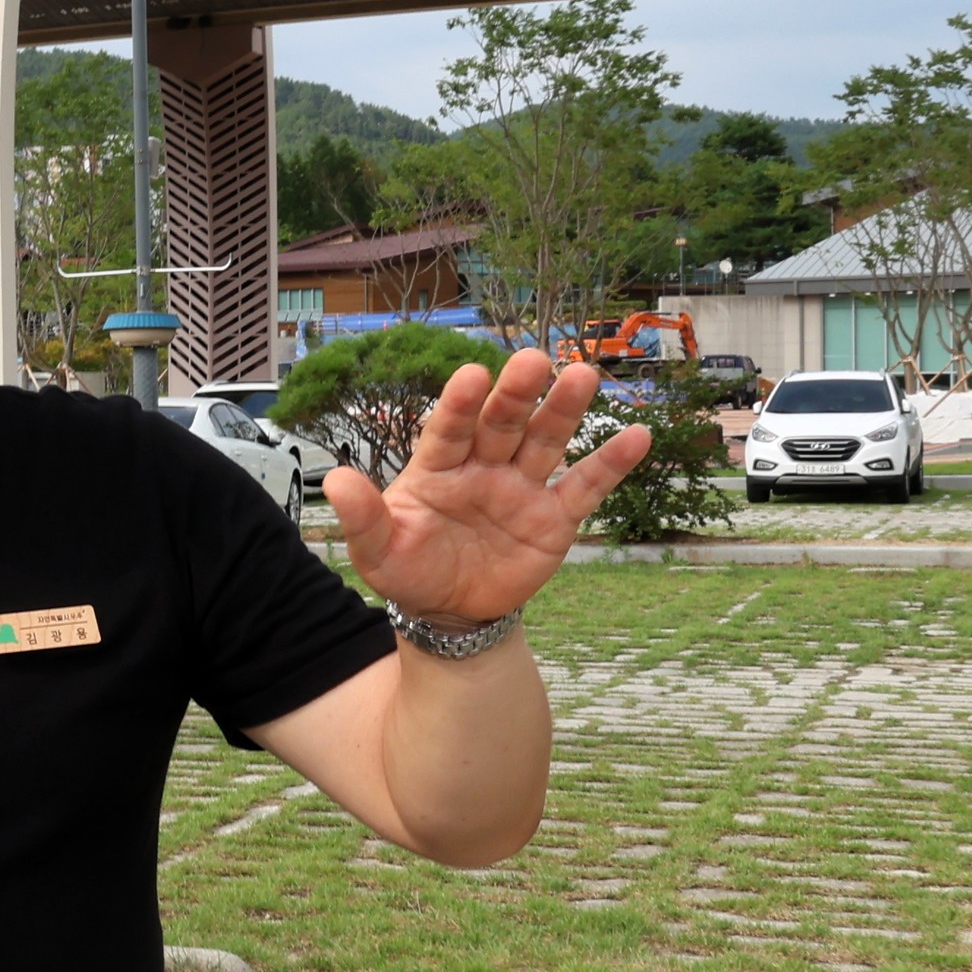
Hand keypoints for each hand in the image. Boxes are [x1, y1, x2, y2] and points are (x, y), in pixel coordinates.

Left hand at [324, 347, 636, 626]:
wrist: (449, 612)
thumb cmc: (410, 569)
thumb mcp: (378, 551)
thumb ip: (363, 517)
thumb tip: (334, 481)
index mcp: (438, 467)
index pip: (450, 429)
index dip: (462, 404)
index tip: (474, 375)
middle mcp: (484, 466)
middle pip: (503, 423)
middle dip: (518, 393)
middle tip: (534, 359)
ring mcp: (522, 488)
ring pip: (546, 441)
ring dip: (565, 410)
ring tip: (584, 376)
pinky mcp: (555, 518)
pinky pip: (585, 487)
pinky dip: (611, 463)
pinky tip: (637, 436)